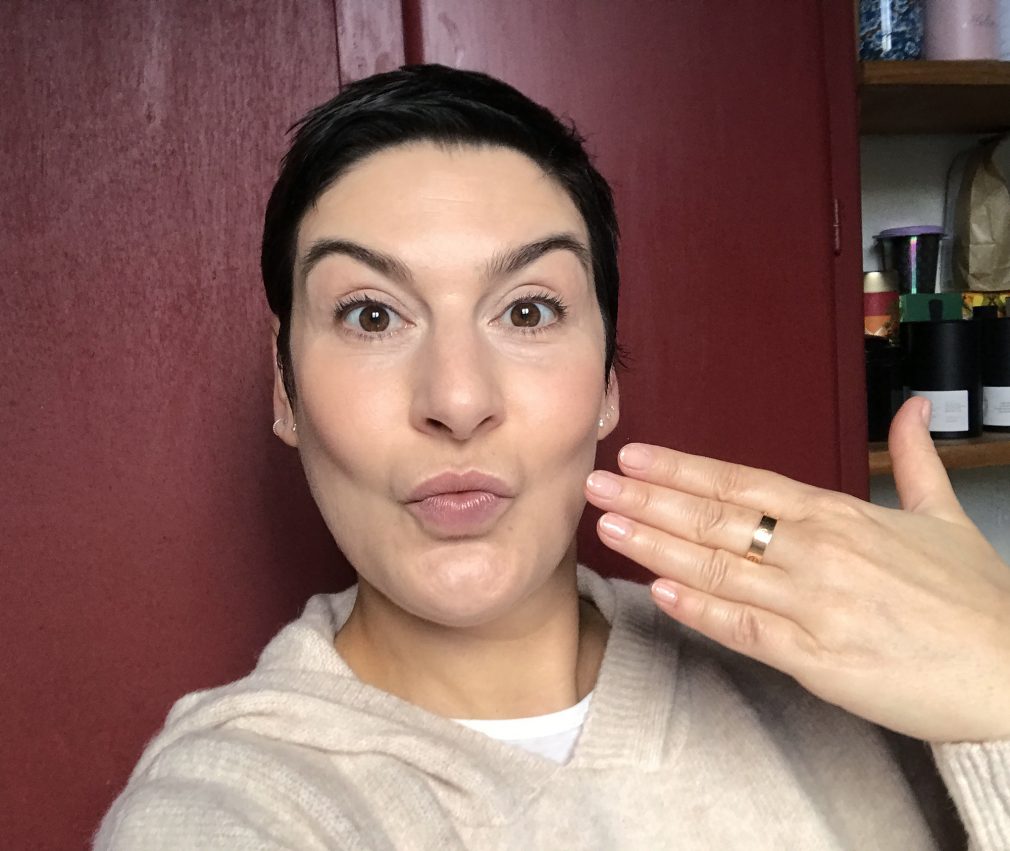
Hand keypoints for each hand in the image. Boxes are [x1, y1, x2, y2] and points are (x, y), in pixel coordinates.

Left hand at [584, 397, 1009, 742]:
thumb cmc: (976, 600)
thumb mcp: (947, 516)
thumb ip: (916, 458)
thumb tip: (912, 405)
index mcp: (840, 515)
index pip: (743, 482)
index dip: (684, 469)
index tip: (637, 456)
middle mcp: (818, 552)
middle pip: (716, 518)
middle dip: (650, 500)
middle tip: (595, 483)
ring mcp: (813, 604)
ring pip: (717, 568)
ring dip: (656, 546)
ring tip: (608, 527)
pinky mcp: (815, 658)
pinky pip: (743, 628)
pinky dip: (698, 609)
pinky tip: (657, 591)